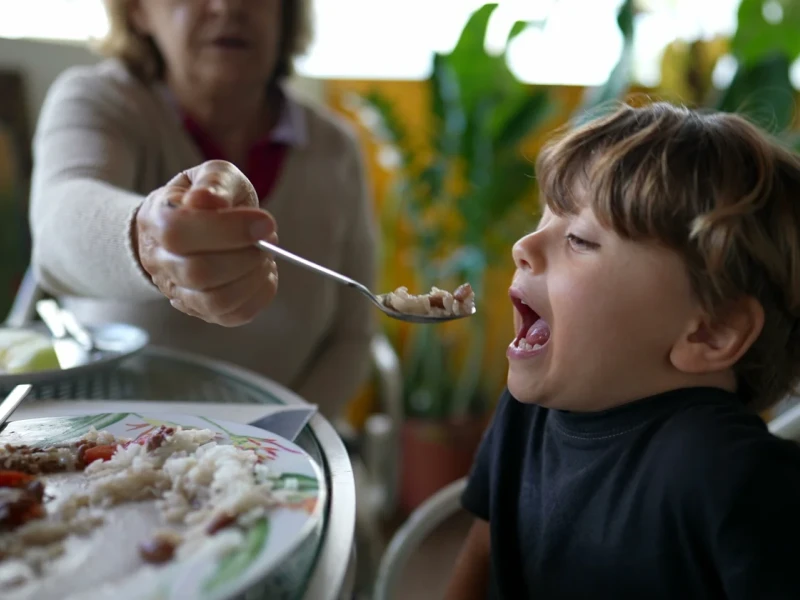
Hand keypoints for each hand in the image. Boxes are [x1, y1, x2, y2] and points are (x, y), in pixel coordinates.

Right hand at [134, 160, 277, 326]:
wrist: (194, 223)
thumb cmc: (207, 197)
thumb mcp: (212, 175)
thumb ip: (213, 183)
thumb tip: (207, 200)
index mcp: (156, 219)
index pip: (179, 231)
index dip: (227, 229)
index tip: (266, 221)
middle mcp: (160, 260)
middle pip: (198, 272)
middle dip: (246, 256)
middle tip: (269, 238)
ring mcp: (178, 290)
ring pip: (215, 300)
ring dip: (253, 279)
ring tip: (265, 256)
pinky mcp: (202, 310)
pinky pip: (232, 316)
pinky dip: (259, 296)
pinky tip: (263, 273)